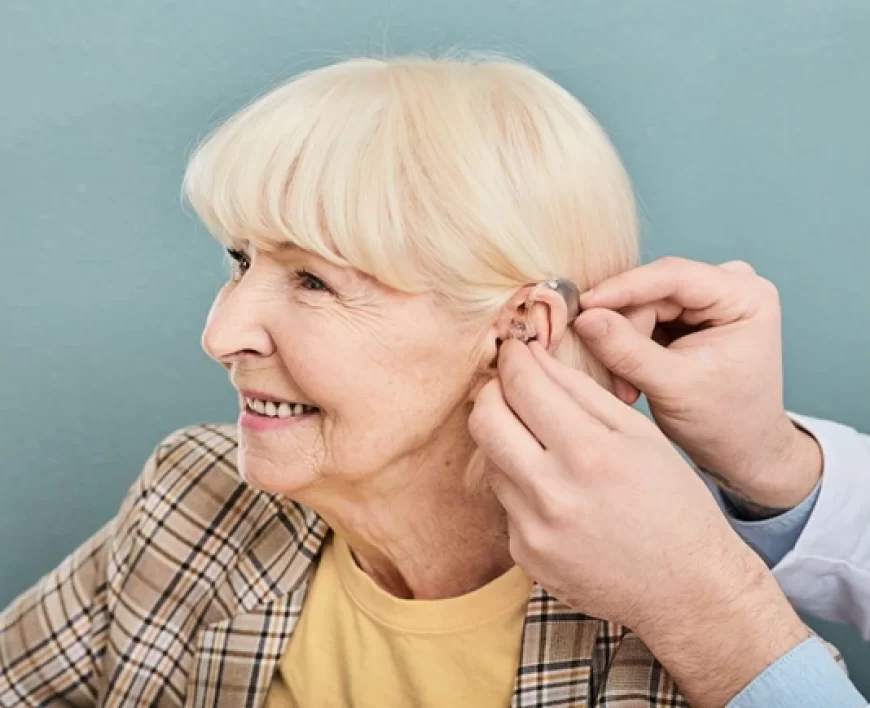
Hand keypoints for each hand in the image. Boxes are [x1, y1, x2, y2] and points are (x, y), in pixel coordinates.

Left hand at [469, 340, 808, 705]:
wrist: (686, 589)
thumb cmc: (673, 504)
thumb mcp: (640, 435)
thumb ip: (582, 390)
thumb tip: (535, 357)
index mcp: (590, 453)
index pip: (523, 386)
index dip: (513, 359)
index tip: (515, 350)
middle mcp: (552, 493)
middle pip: (485, 420)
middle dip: (493, 392)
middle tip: (511, 386)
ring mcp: (533, 530)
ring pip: (490, 460)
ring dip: (507, 440)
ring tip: (542, 442)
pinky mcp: (524, 555)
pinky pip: (504, 502)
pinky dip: (522, 485)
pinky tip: (556, 492)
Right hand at [575, 257, 821, 511]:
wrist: (740, 449)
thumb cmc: (725, 421)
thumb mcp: (673, 388)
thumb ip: (627, 351)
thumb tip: (584, 319)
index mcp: (746, 296)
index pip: (674, 276)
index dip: (624, 288)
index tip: (584, 305)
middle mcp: (730, 286)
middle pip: (654, 292)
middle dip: (625, 330)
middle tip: (613, 375)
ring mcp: (709, 298)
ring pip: (642, 304)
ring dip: (624, 343)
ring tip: (625, 385)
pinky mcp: (689, 313)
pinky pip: (643, 315)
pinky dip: (629, 344)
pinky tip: (630, 375)